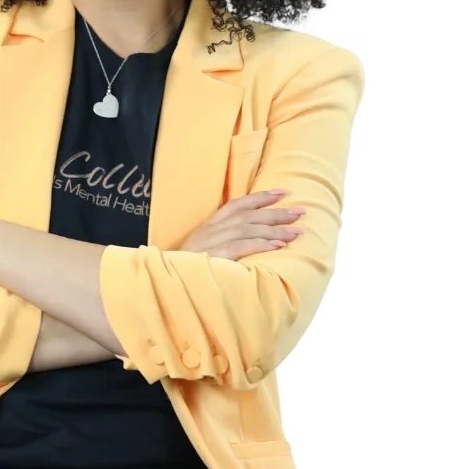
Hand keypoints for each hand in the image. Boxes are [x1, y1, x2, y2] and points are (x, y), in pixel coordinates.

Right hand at [179, 189, 305, 261]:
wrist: (166, 276)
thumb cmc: (186, 265)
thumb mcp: (202, 246)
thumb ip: (221, 238)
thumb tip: (248, 236)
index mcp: (210, 224)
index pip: (238, 204)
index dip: (260, 197)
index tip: (282, 192)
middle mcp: (212, 229)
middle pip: (249, 215)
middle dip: (277, 213)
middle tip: (301, 212)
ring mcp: (213, 241)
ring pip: (249, 229)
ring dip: (275, 229)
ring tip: (296, 231)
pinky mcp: (215, 255)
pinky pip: (242, 246)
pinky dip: (260, 244)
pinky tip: (277, 245)